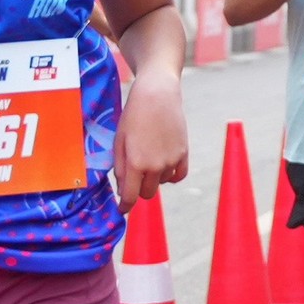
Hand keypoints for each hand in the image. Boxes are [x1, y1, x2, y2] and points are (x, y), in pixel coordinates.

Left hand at [113, 68, 189, 205]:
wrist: (157, 94)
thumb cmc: (133, 115)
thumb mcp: (119, 141)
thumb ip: (121, 168)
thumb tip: (123, 190)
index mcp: (136, 163)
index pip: (130, 197)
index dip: (124, 206)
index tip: (122, 209)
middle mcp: (155, 166)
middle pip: (147, 193)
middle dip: (138, 189)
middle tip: (134, 176)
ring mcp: (172, 160)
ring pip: (162, 183)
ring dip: (154, 178)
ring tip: (149, 157)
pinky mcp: (184, 153)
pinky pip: (178, 175)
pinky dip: (170, 175)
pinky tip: (163, 166)